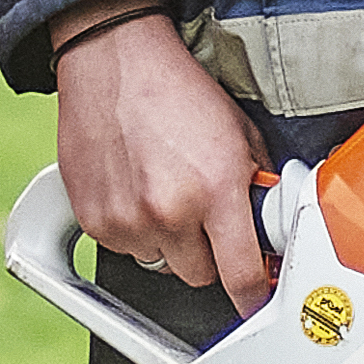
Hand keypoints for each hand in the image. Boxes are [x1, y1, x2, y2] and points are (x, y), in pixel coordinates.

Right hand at [58, 9, 270, 306]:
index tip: (254, 302)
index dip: (253, 296)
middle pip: (200, 278)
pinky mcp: (95, 219)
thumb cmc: (175, 89)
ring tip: (164, 191)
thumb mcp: (239, 131)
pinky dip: (133, 229)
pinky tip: (135, 188)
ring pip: (160, 264)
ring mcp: (128, 219)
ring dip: (167, 241)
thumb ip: (257, 185)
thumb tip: (268, 227)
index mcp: (216, 190)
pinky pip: (125, 248)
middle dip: (207, 255)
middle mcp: (170, 211)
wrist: (114, 60)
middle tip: (203, 216)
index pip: (242, 275)